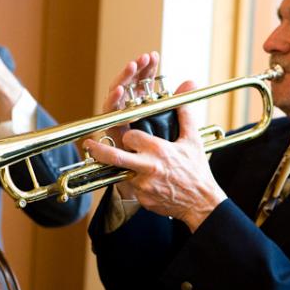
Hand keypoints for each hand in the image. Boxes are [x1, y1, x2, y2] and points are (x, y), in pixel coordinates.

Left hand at [85, 80, 226, 232]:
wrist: (201, 203)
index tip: (133, 138)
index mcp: (159, 150)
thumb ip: (185, 113)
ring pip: (123, 172)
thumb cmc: (197, 170)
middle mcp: (148, 167)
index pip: (131, 137)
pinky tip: (150, 182)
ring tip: (123, 165)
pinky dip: (136, 183)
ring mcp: (144, 185)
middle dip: (99, 150)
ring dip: (124, 168)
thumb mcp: (192, 140)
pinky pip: (132, 188)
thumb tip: (188, 86)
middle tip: (89, 144)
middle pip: (115, 156)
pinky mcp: (143, 199)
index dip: (130, 136)